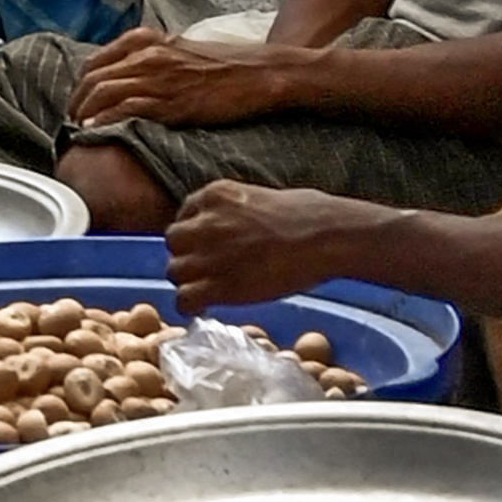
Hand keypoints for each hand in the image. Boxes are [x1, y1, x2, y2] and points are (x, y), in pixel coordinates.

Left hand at [73, 27, 293, 129]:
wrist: (262, 73)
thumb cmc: (226, 66)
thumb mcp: (181, 52)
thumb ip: (154, 59)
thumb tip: (132, 77)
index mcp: (146, 40)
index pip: (95, 61)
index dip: (81, 84)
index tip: (77, 101)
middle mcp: (146, 54)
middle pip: (93, 78)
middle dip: (76, 101)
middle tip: (72, 120)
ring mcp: (157, 77)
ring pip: (103, 92)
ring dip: (84, 112)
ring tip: (79, 129)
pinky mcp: (171, 101)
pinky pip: (126, 108)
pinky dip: (105, 119)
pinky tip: (96, 130)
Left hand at [165, 178, 380, 311]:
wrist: (327, 237)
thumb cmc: (308, 216)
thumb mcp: (259, 199)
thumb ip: (233, 212)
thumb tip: (229, 229)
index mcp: (214, 195)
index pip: (184, 217)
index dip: (196, 236)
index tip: (209, 248)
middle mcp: (204, 221)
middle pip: (173, 242)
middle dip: (188, 256)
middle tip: (208, 270)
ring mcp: (210, 252)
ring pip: (175, 271)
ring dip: (188, 281)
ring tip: (209, 289)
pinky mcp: (221, 284)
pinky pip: (185, 299)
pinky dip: (190, 306)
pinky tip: (203, 307)